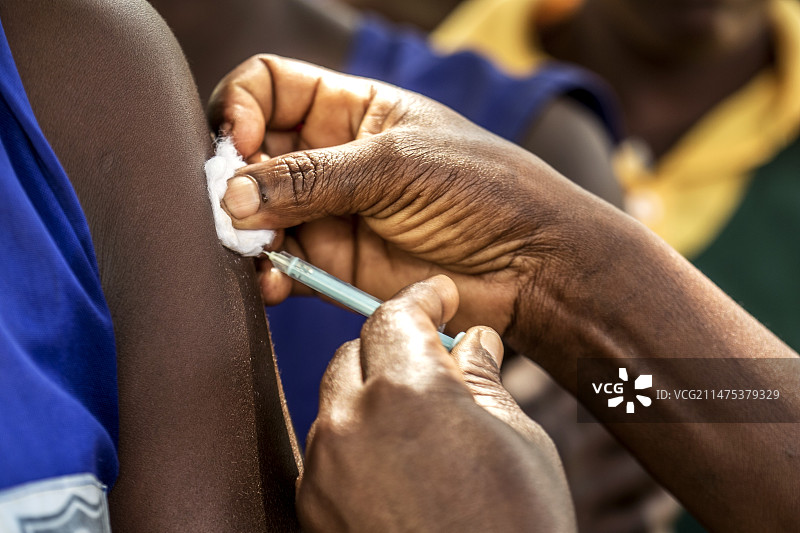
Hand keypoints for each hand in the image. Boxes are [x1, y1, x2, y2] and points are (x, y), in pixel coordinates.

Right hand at [207, 54, 616, 336]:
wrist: (528, 265)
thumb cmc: (482, 191)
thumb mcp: (398, 165)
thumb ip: (314, 177)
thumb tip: (234, 192)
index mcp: (353, 109)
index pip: (271, 87)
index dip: (242, 105)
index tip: (240, 140)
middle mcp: (333, 158)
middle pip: (252, 151)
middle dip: (234, 175)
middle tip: (235, 205)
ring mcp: (330, 212)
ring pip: (257, 212)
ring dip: (244, 230)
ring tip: (256, 247)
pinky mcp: (335, 265)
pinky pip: (281, 265)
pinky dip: (267, 274)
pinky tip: (273, 281)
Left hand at [296, 275, 575, 531]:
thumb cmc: (517, 527)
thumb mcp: (518, 442)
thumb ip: (483, 380)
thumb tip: (474, 342)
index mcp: (410, 392)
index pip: (395, 315)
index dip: (420, 299)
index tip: (437, 297)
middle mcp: (353, 421)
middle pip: (359, 349)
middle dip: (394, 345)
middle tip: (435, 360)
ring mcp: (326, 466)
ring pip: (337, 397)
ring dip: (372, 392)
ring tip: (419, 420)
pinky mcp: (315, 505)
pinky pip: (328, 445)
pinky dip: (355, 437)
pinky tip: (394, 461)